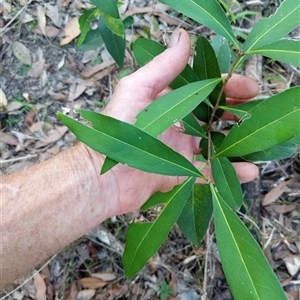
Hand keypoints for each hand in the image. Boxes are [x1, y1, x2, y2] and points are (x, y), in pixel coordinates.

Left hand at [90, 29, 258, 217]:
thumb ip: (162, 67)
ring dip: (234, 141)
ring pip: (213, 143)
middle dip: (234, 111)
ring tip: (254, 138)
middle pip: (211, 116)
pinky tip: (248, 170)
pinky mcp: (180, 174)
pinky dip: (228, 171)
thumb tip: (183, 37)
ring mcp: (179, 150)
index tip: (248, 87)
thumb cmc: (116, 130)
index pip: (202, 91)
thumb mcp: (137, 90)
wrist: (103, 176)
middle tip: (254, 110)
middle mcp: (175, 126)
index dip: (226, 87)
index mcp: (167, 104)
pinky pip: (209, 172)